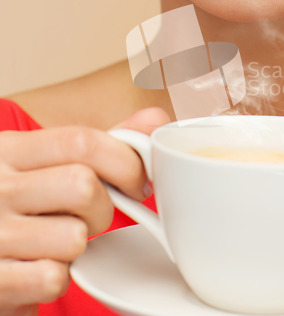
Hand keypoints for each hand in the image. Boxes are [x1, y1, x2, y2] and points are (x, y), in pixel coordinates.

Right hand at [0, 107, 168, 315]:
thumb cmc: (24, 204)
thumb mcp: (49, 164)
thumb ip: (101, 144)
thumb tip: (155, 118)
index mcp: (9, 150)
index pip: (82, 142)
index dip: (124, 162)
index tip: (139, 183)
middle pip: (84, 186)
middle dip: (103, 208)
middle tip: (91, 218)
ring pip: (73, 236)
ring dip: (78, 246)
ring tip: (57, 242)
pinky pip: (53, 278)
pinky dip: (58, 278)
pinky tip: (40, 267)